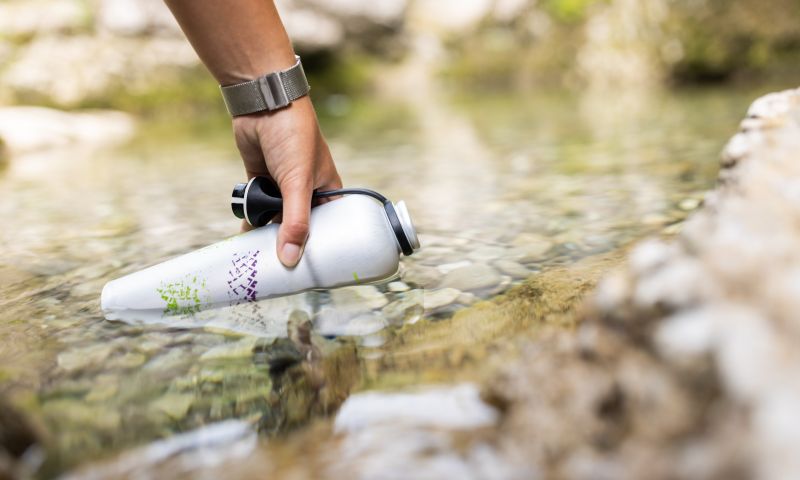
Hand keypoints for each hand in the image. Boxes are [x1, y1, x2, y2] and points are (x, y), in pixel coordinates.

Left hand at [232, 97, 341, 267]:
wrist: (263, 104)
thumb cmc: (294, 137)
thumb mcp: (298, 183)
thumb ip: (295, 222)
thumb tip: (290, 259)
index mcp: (328, 191)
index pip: (332, 228)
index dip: (325, 249)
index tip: (315, 273)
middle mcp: (307, 192)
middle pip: (301, 228)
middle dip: (291, 246)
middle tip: (283, 273)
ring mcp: (283, 187)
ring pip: (277, 220)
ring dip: (268, 234)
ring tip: (259, 260)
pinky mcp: (261, 181)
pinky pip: (257, 209)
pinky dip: (251, 221)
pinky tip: (245, 239)